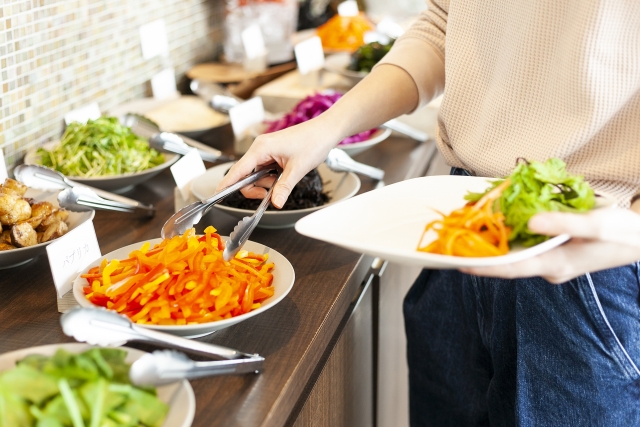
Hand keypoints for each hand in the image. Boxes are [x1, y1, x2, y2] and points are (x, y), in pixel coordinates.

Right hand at [216, 116, 340, 207]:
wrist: (326, 131)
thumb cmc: (313, 142)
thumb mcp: (298, 169)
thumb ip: (284, 187)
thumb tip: (275, 203)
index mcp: (261, 148)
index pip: (238, 169)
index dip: (227, 183)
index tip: (218, 194)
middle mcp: (260, 148)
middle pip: (245, 174)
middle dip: (255, 188)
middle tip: (270, 195)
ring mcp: (265, 150)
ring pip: (255, 174)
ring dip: (265, 183)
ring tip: (282, 181)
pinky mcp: (272, 152)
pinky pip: (263, 169)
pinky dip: (270, 178)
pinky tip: (282, 176)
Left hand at [460, 206, 639, 283]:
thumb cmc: (623, 233)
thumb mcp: (596, 224)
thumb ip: (563, 223)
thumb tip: (529, 221)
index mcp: (555, 264)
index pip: (511, 268)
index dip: (483, 266)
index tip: (458, 263)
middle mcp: (550, 266)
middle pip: (509, 261)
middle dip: (483, 253)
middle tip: (455, 241)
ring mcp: (552, 261)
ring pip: (517, 253)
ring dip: (495, 244)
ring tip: (468, 231)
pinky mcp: (556, 253)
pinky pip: (528, 246)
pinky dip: (513, 236)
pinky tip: (498, 223)